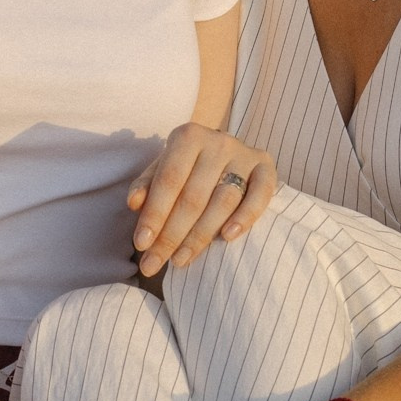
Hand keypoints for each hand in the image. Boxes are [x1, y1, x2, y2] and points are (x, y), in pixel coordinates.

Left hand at [127, 124, 276, 277]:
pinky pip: (260, 195)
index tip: (141, 245)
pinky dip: (245, 217)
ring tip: (180, 260)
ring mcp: (245, 154)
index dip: (154, 214)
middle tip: (154, 264)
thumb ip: (147, 185)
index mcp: (188, 136)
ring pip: (223, 201)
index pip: (168, 181)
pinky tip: (227, 238)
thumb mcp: (163, 170)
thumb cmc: (187, 167)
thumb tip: (134, 204)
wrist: (225, 152)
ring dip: (201, 235)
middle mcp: (218, 142)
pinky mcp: (266, 167)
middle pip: (193, 196)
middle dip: (171, 235)